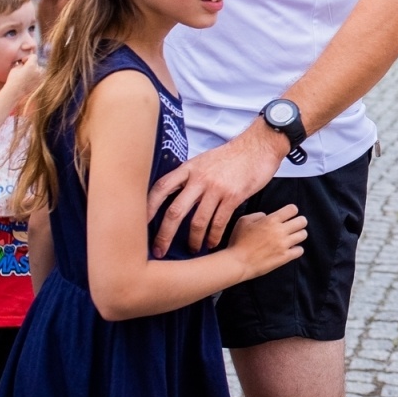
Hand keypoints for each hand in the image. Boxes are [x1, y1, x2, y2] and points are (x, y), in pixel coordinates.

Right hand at [4, 57, 43, 103]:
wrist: (15, 93)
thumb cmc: (13, 80)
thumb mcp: (15, 68)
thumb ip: (22, 63)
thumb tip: (24, 61)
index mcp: (32, 65)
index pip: (34, 56)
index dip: (28, 58)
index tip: (23, 62)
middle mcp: (39, 70)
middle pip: (37, 63)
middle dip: (31, 65)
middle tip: (24, 69)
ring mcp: (41, 77)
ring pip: (40, 70)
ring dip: (35, 70)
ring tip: (27, 75)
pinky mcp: (42, 82)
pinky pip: (41, 76)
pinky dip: (37, 77)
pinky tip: (30, 80)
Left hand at [146, 124, 283, 255]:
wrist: (259, 146)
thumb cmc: (231, 155)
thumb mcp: (204, 160)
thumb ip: (189, 176)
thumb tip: (174, 196)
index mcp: (188, 168)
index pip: (161, 189)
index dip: (147, 208)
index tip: (139, 225)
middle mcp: (199, 179)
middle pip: (175, 211)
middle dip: (164, 235)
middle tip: (160, 250)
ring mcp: (216, 188)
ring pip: (197, 221)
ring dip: (193, 240)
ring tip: (192, 249)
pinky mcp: (233, 196)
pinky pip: (219, 222)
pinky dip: (214, 236)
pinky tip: (212, 242)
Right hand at [228, 202, 307, 279]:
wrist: (237, 262)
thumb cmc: (238, 241)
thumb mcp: (244, 221)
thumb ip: (258, 215)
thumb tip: (266, 216)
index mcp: (271, 220)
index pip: (292, 209)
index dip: (291, 211)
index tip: (287, 216)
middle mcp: (280, 231)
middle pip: (302, 221)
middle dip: (299, 222)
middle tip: (293, 226)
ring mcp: (284, 244)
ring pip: (303, 235)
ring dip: (299, 235)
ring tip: (292, 238)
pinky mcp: (285, 257)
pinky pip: (300, 250)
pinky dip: (297, 249)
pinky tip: (290, 249)